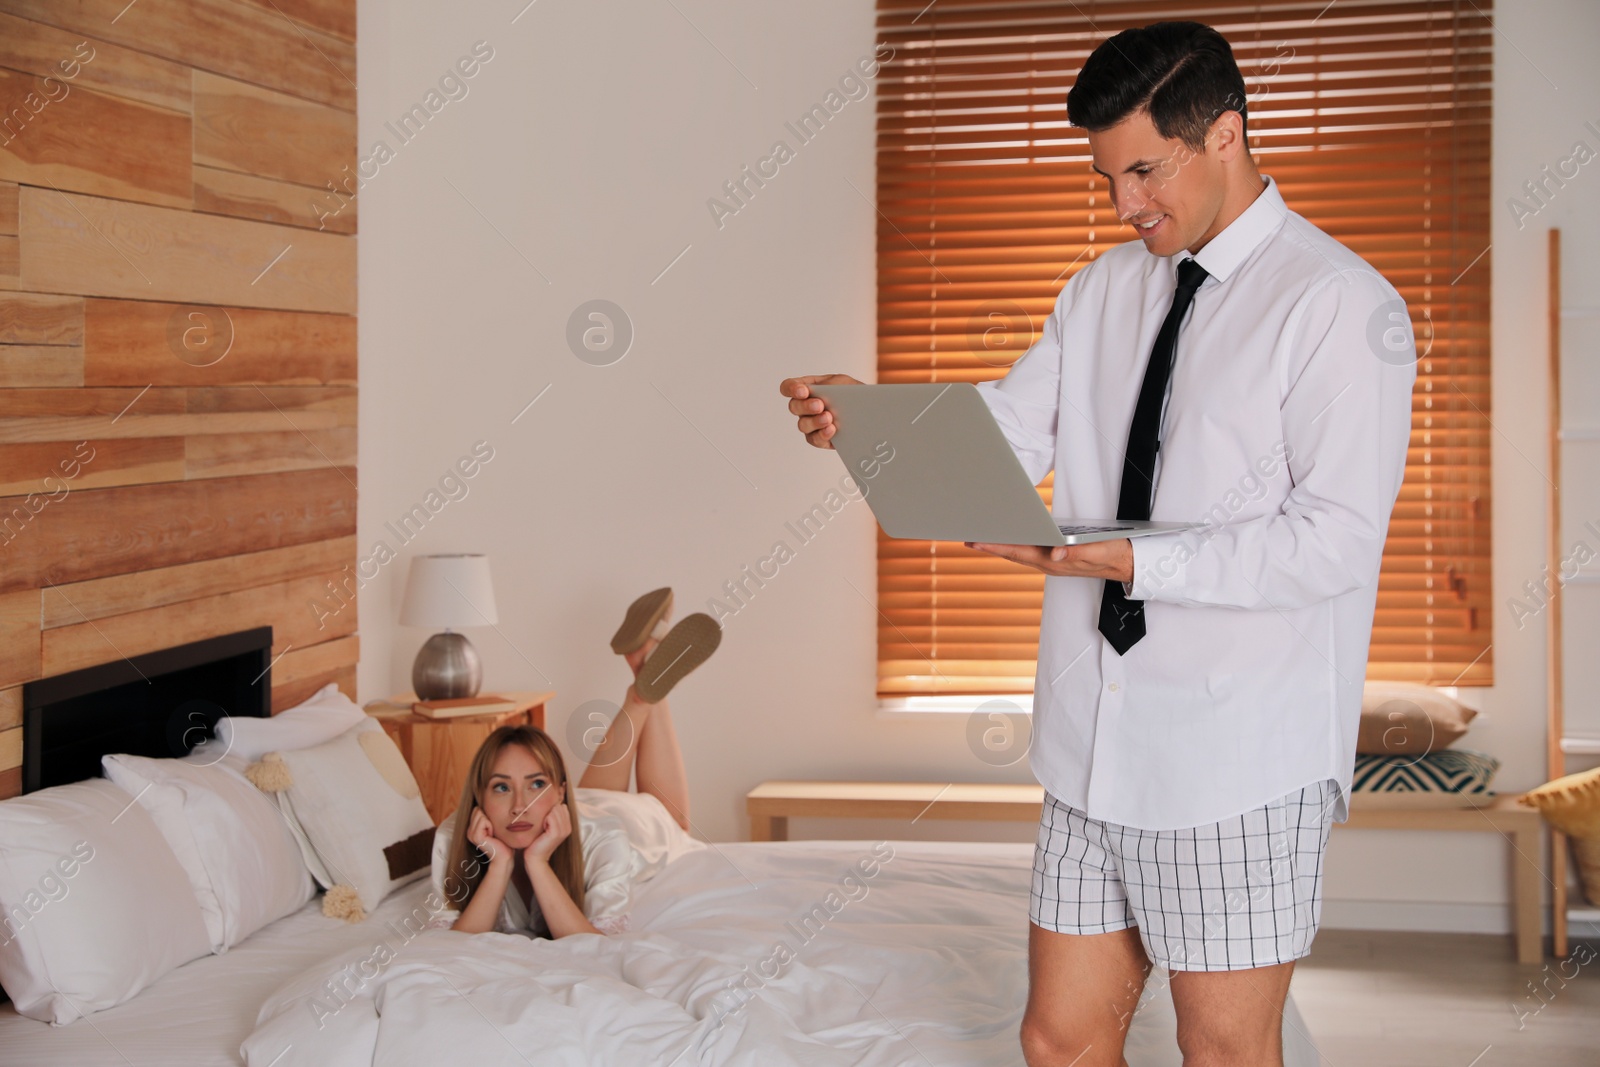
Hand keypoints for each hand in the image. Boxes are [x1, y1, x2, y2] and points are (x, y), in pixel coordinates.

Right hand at [467, 806, 510, 869]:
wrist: (504, 856)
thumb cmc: (503, 841)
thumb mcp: (494, 826)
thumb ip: (488, 817)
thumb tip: (489, 803)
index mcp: (472, 828)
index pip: (477, 809)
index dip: (488, 815)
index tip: (492, 827)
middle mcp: (469, 831)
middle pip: (478, 810)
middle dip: (489, 817)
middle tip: (493, 831)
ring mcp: (471, 834)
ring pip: (481, 814)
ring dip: (491, 822)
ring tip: (492, 833)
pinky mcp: (476, 836)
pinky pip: (484, 821)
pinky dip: (491, 826)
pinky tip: (492, 835)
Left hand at [525, 802, 571, 865]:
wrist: (536, 857)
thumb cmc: (539, 841)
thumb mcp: (549, 828)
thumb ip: (554, 817)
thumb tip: (554, 804)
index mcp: (568, 826)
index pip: (563, 807)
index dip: (552, 811)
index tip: (547, 822)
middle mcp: (568, 828)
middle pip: (559, 807)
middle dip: (549, 812)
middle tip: (544, 825)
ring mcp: (563, 831)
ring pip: (555, 810)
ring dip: (546, 816)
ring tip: (543, 827)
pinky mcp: (556, 833)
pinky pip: (550, 817)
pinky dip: (544, 820)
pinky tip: (542, 829)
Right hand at [779, 374, 862, 448]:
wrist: (868, 410)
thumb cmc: (852, 393)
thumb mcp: (842, 382)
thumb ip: (829, 385)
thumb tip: (821, 394)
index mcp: (807, 388)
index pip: (789, 387)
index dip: (792, 389)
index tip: (803, 391)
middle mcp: (805, 407)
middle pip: (794, 407)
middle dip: (805, 406)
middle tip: (819, 405)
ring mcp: (811, 424)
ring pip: (803, 425)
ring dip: (814, 421)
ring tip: (829, 418)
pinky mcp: (820, 438)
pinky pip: (815, 439)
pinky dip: (822, 435)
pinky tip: (832, 430)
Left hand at [965, 538, 1134, 583]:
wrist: (1129, 564)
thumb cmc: (1114, 555)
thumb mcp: (1099, 551)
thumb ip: (1077, 553)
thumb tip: (1055, 553)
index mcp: (1054, 561)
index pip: (1018, 552)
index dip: (995, 546)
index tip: (975, 541)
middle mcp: (1049, 563)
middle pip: (1013, 553)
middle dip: (990, 546)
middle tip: (967, 538)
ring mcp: (1052, 561)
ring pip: (1020, 553)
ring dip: (1000, 546)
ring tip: (981, 537)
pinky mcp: (1057, 557)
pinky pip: (1030, 551)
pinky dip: (1016, 544)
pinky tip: (1010, 538)